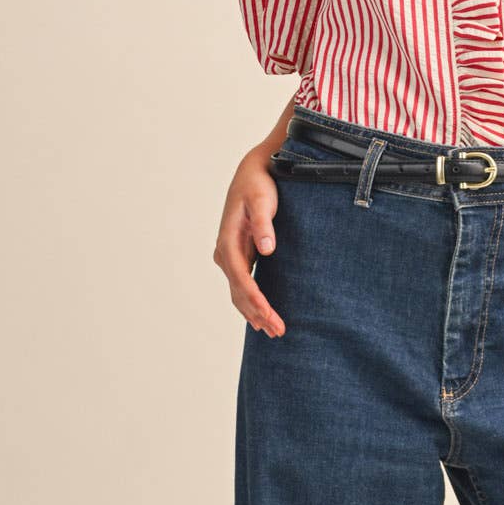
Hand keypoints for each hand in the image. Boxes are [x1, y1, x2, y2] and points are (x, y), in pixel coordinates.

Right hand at [213, 147, 286, 336]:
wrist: (252, 173)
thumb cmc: (258, 186)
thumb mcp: (262, 200)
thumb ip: (264, 224)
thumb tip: (267, 249)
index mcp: (228, 241)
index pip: (241, 278)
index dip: (254, 299)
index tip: (269, 314)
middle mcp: (225, 253)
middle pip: (239, 292)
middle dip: (257, 313)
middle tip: (278, 331)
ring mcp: (230, 257)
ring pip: (239, 293)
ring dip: (254, 312)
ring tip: (273, 330)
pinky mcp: (240, 257)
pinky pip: (243, 286)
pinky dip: (252, 303)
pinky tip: (263, 315)